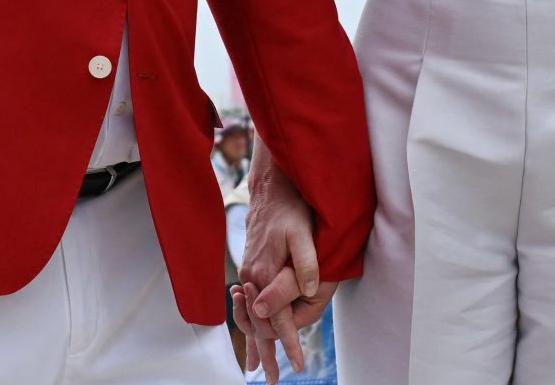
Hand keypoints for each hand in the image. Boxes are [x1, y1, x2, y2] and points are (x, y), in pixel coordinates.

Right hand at [237, 162, 328, 377]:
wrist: (270, 188)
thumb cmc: (290, 210)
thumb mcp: (303, 233)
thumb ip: (304, 264)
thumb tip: (304, 292)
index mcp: (265, 274)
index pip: (278, 318)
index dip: (289, 342)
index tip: (298, 365)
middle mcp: (253, 278)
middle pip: (259, 324)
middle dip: (266, 352)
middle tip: (271, 379)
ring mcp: (249, 274)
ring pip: (251, 316)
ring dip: (255, 342)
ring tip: (258, 367)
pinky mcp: (251, 269)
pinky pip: (249, 304)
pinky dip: (250, 323)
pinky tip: (253, 331)